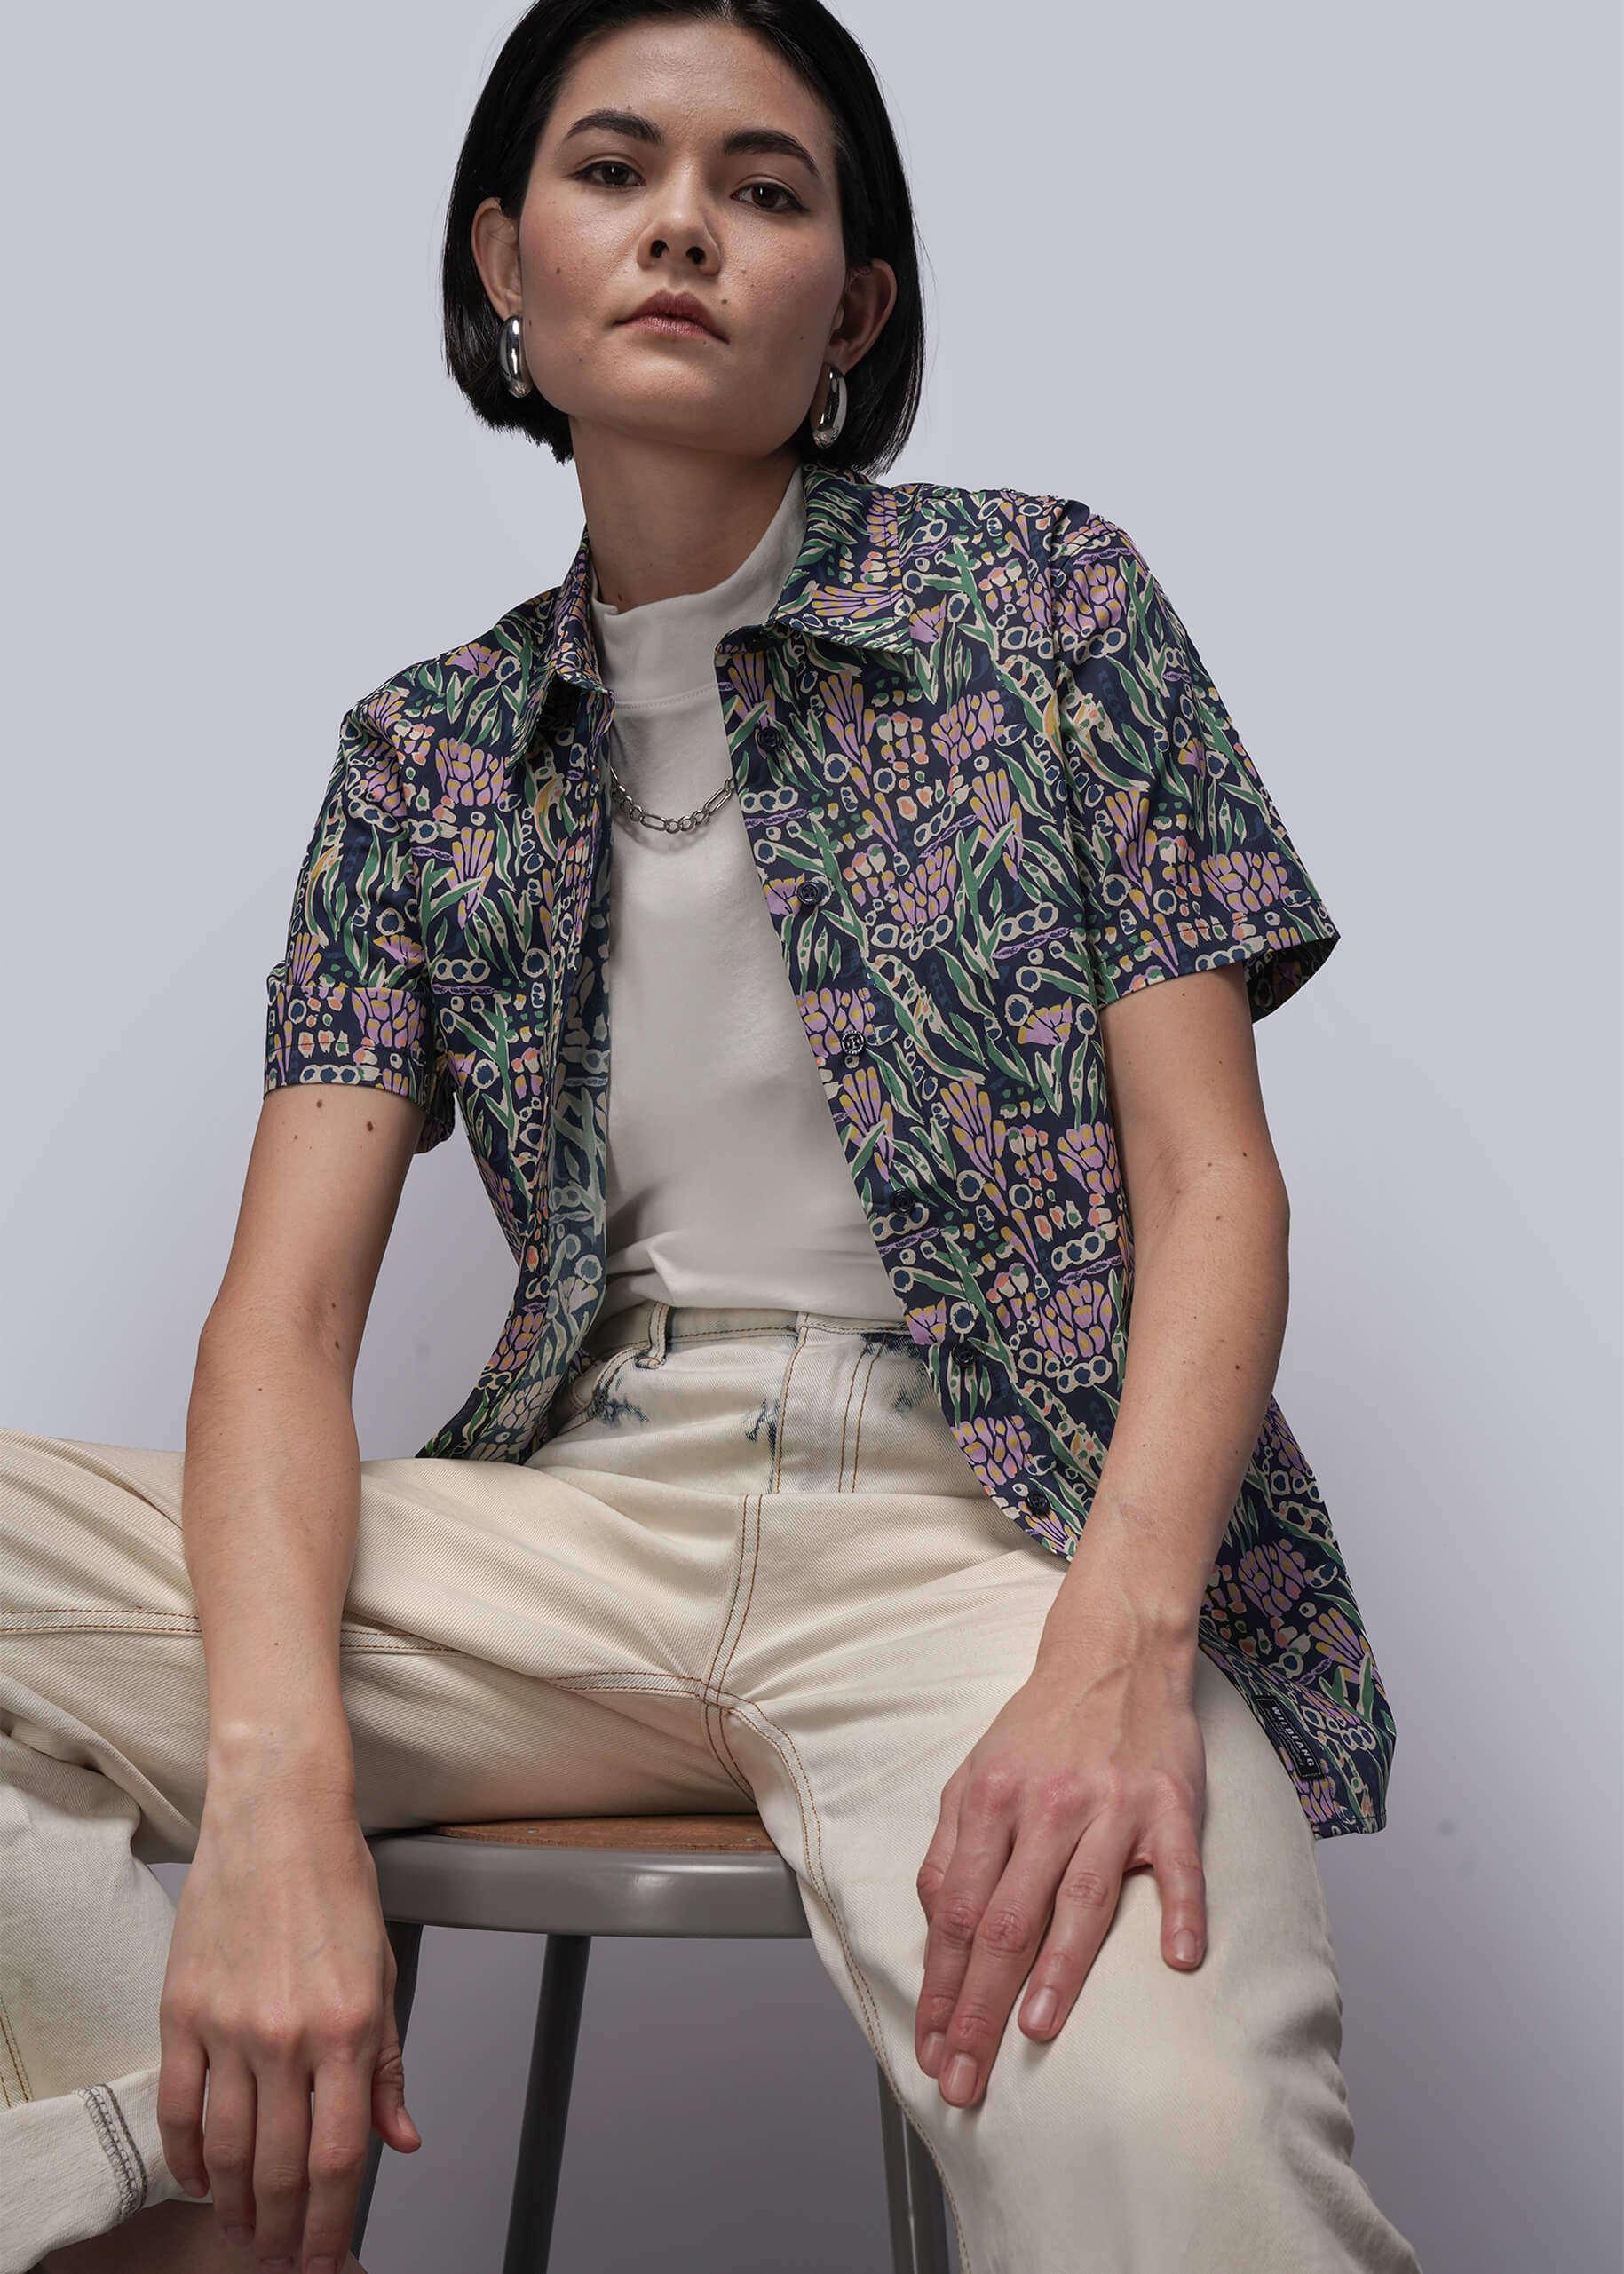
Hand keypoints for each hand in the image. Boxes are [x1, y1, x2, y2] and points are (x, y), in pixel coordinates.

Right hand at [157, 1784, 420, 2269]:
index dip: (330, 2220)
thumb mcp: (385, 1972)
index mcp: (350, 2027)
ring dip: (235, 2205)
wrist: (278, 1818)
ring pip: (227, 2149)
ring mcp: (230, 2026)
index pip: (339, 2155)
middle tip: (279, 2260)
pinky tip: (199, 2179)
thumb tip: (401, 2139)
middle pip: (279, 2167)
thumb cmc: (337, 1885)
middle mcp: (289, 2035)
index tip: (323, 2255)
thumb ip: (389, 2064)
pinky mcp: (183, 2011)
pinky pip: (179, 2106)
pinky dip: (187, 2156)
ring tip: (243, 2232)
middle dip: (281, 2230)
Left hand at [913, 1636, 1207, 2107]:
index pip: (957, 1914)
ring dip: (1058, 1970)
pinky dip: (1180, 1910)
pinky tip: (1177, 1959)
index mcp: (990, 1802)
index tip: (931, 2047)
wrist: (1113, 1653)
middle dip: (980, 2008)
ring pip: (1081, 1898)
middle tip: (966, 2076)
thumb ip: (950, 1851)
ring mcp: (1112, 1806)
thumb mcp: (974, 1776)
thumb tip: (936, 1930)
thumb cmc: (1039, 1728)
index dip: (941, 1987)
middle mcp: (1047, 1806)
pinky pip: (1178, 1864)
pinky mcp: (1171, 1802)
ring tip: (1035, 2031)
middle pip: (1006, 1921)